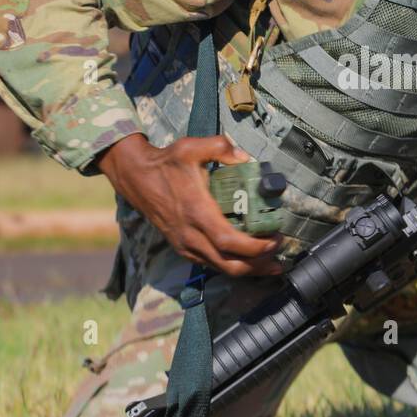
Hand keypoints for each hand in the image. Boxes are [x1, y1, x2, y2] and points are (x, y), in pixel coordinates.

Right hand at [96, 133, 283, 276]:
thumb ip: (221, 147)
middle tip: (279, 255)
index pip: (229, 242)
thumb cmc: (166, 163)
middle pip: (229, 264)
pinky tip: (246, 260)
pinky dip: (231, 265)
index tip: (275, 240)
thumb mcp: (192, 147)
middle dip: (258, 265)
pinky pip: (210, 264)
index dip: (255, 248)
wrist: (137, 177)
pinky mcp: (182, 248)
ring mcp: (185, 245)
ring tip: (270, 263)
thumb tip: (246, 158)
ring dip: (248, 269)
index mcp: (197, 213)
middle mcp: (191, 235)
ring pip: (220, 268)